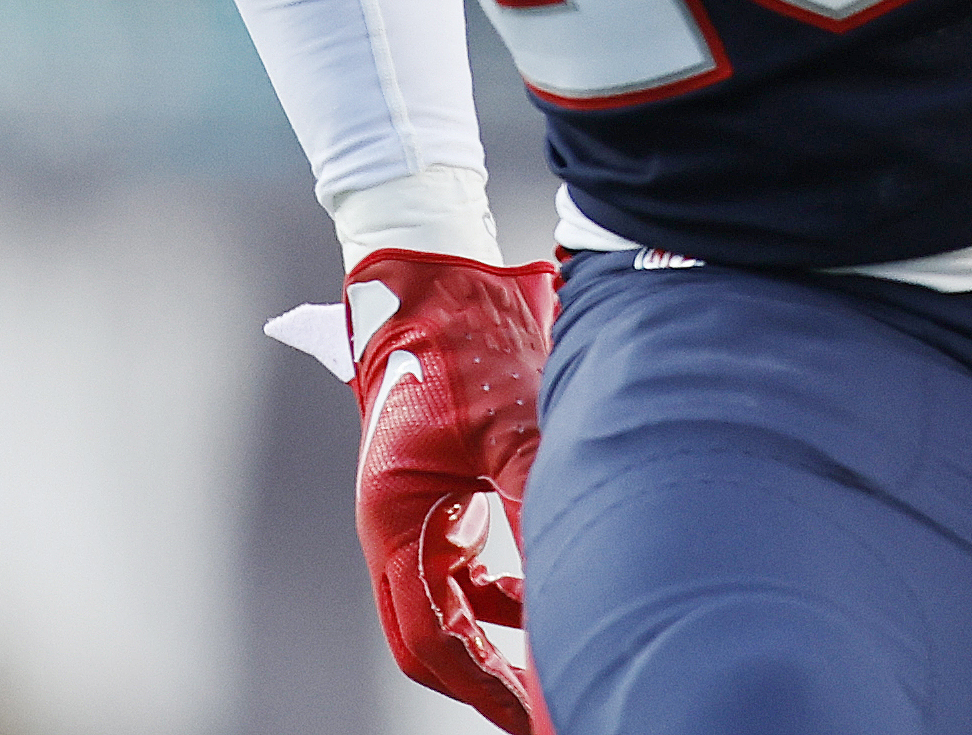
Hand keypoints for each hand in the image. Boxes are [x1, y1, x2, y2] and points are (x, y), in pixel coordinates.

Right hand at [315, 250, 558, 731]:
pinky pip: (462, 574)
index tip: (528, 713)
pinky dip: (499, 597)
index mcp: (393, 522)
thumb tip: (578, 578)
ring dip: (493, 641)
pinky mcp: (437, 499)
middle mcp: (395, 529)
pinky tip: (537, 601)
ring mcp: (414, 516)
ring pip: (447, 610)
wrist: (441, 280)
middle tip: (539, 708)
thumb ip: (539, 501)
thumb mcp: (511, 428)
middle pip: (430, 639)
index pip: (429, 640)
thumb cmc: (462, 343)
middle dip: (483, 681)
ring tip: (543, 668)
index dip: (480, 686)